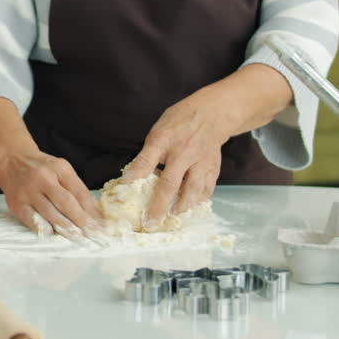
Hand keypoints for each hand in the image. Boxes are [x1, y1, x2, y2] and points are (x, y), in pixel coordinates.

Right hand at [0, 148, 99, 238]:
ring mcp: (28, 191)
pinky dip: (45, 230)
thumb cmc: (41, 168)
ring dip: (67, 229)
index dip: (92, 211)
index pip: (79, 192)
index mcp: (59, 168)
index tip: (101, 226)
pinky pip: (33, 221)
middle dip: (82, 222)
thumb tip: (92, 214)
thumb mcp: (60, 169)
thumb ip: (75, 188)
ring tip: (79, 239)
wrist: (11, 158)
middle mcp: (43, 178)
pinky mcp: (16, 204)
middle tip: (95, 236)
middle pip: (67, 204)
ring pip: (51, 214)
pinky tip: (55, 236)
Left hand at [121, 93, 226, 229]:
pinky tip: (189, 208)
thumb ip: (148, 154)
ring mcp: (201, 161)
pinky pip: (206, 190)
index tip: (125, 190)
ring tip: (171, 217)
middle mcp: (183, 152)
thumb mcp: (158, 131)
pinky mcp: (213, 168)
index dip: (135, 176)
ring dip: (181, 207)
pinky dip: (197, 202)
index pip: (146, 161)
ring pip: (192, 190)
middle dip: (159, 206)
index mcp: (164, 139)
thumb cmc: (179, 123)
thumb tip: (134, 178)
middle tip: (150, 223)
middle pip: (170, 184)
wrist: (211, 114)